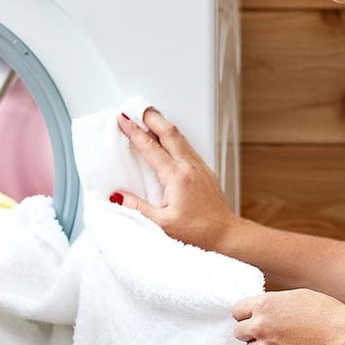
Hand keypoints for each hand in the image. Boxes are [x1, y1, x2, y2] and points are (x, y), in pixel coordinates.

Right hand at [113, 108, 238, 252]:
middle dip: (151, 117)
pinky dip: (173, 138)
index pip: (151, 147)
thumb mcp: (163, 224)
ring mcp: (199, 167)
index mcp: (177, 176)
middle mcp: (189, 167)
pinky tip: (168, 142)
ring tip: (150, 120)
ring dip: (163, 125)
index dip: (134, 132)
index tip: (123, 120)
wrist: (226, 234)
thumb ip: (138, 208)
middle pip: (169, 132)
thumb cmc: (199, 232)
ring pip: (180, 137)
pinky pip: (187, 147)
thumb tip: (118, 197)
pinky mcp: (205, 172)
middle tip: (136, 109)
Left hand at [232, 289, 344, 344]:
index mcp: (264, 306)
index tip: (252, 318)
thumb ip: (273, 304)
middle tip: (269, 332)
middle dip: (251, 332)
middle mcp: (260, 327)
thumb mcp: (295, 297)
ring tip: (284, 343)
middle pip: (239, 332)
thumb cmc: (325, 313)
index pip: (237, 311)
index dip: (246, 315)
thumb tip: (261, 311)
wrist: (344, 337)